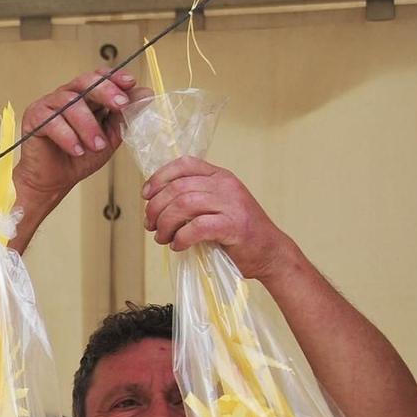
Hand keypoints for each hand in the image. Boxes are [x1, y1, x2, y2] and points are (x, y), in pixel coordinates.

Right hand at [12, 68, 143, 214]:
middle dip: (106, 91)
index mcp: (85, 97)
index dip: (115, 77)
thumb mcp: (110, 138)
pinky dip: (67, 136)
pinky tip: (76, 150)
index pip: (100, 77)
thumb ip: (125, 117)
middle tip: (120, 105)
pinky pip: (52, 121)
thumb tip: (145, 95)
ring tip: (96, 146)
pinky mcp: (33, 118)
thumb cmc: (79, 158)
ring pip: (70, 104)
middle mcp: (67, 96)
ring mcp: (49, 105)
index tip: (130, 83)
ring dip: (88, 125)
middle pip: (86, 82)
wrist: (54, 181)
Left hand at [140, 157, 301, 280]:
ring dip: (165, 224)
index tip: (146, 196)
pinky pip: (197, 226)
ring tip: (163, 238)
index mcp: (220, 176)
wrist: (270, 252)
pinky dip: (181, 237)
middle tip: (151, 226)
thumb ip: (193, 200)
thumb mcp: (216, 207)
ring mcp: (232, 204)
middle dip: (156, 208)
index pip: (184, 164)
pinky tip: (178, 245)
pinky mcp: (234, 225)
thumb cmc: (237, 234)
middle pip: (177, 187)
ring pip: (183, 204)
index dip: (159, 178)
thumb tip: (154, 204)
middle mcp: (226, 185)